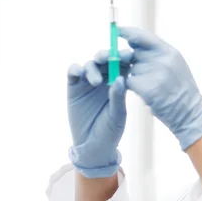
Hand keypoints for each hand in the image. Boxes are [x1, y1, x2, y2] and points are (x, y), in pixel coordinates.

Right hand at [67, 50, 131, 177]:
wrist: (92, 145)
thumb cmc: (110, 130)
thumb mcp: (117, 114)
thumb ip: (117, 97)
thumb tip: (120, 78)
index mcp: (120, 83)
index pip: (123, 64)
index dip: (125, 57)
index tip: (128, 55)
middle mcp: (105, 78)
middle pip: (106, 60)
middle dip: (108, 56)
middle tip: (109, 58)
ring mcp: (88, 81)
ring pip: (91, 64)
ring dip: (93, 67)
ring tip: (97, 82)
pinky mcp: (74, 87)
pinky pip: (73, 72)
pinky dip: (75, 69)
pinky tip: (78, 72)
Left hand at [118, 26, 201, 149]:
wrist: (190, 113)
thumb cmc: (182, 91)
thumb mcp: (176, 65)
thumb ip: (159, 53)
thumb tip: (134, 42)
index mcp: (170, 52)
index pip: (143, 36)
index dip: (128, 32)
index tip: (118, 31)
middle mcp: (162, 59)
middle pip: (135, 53)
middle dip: (134, 62)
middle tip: (147, 75)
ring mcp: (154, 73)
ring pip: (131, 69)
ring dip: (136, 77)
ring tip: (152, 87)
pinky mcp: (147, 88)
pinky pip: (129, 82)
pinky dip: (134, 88)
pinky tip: (146, 94)